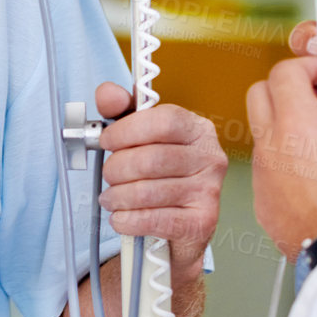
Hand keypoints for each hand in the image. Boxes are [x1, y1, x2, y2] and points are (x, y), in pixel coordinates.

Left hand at [95, 82, 227, 276]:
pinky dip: (128, 220)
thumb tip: (107, 93)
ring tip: (110, 198)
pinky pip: (154, 219)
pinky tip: (121, 217)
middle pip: (151, 159)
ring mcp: (209, 191)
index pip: (163, 121)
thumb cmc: (159, 173)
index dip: (127, 130)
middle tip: (108, 175)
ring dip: (118, 196)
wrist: (180, 224)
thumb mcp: (140, 134)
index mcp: (197, 129)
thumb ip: (121, 109)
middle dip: (117, 168)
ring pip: (148, 191)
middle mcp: (210, 157)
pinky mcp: (202, 222)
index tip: (106, 140)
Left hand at [247, 57, 316, 257]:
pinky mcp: (260, 197)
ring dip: (282, 123)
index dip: (307, 67)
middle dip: (285, 87)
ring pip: (260, 130)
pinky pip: (264, 164)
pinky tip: (311, 173)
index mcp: (296, 121)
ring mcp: (260, 171)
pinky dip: (282, 157)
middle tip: (316, 97)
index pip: (283, 72)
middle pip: (259, 93)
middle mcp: (270, 143)